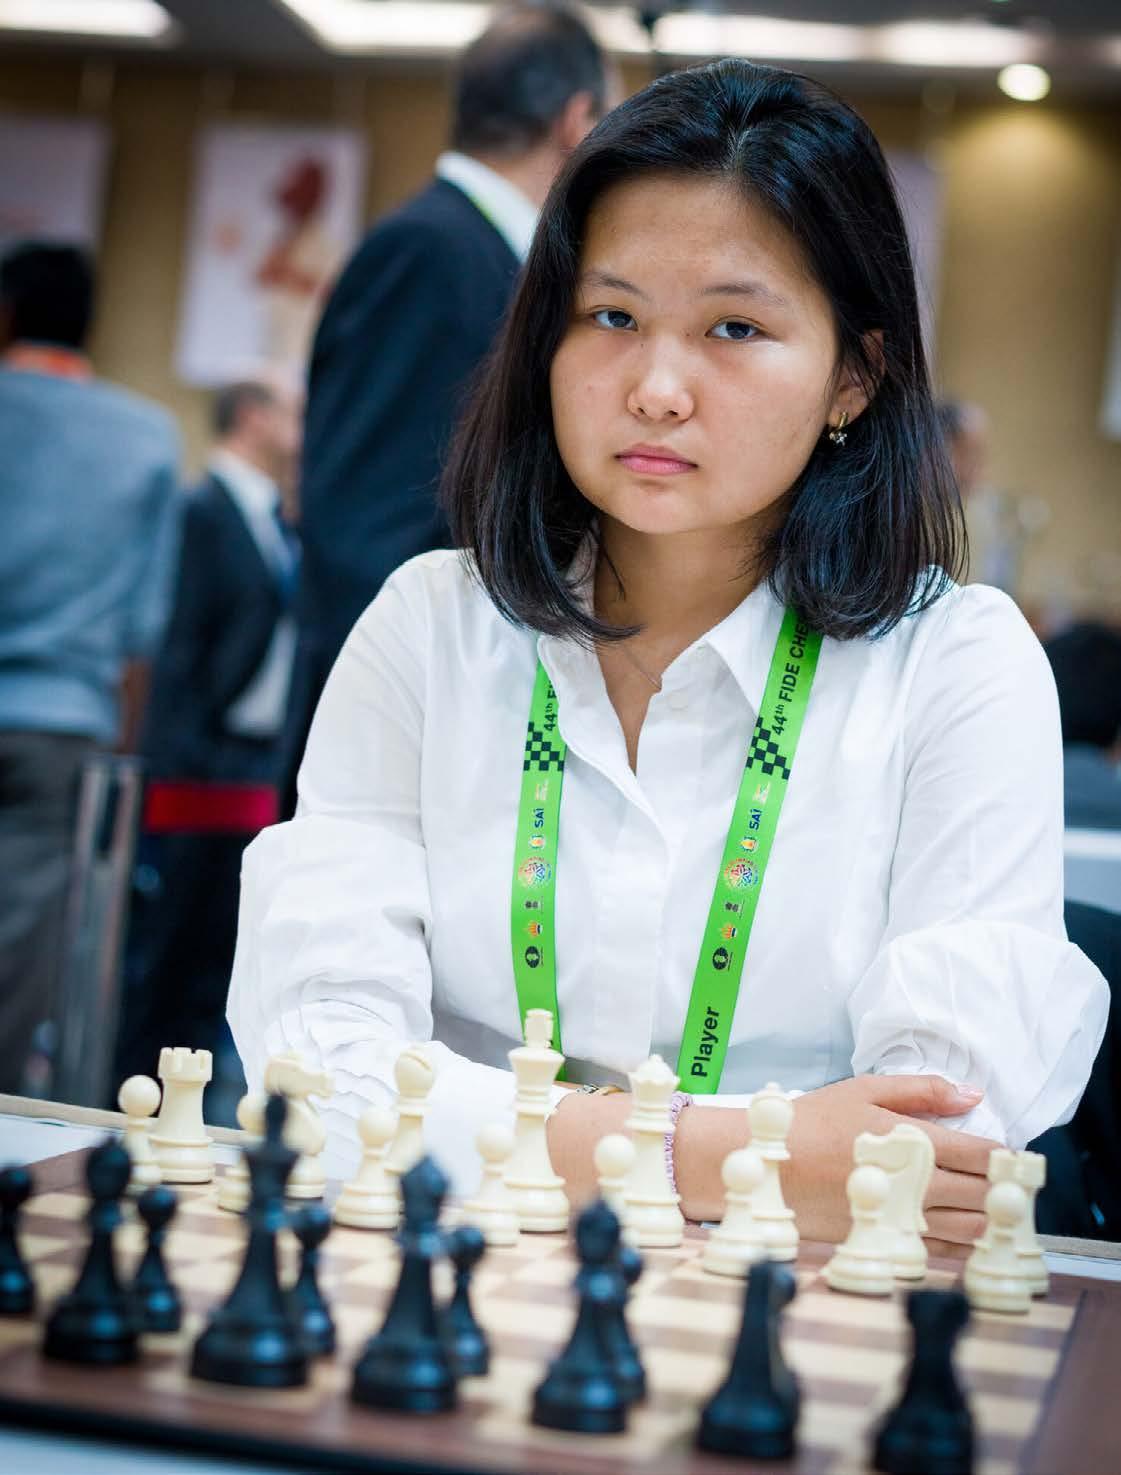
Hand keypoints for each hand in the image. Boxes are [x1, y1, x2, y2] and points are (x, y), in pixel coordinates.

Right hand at [784, 1074, 999, 1251]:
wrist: (771, 1168)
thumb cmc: (814, 1122)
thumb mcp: (864, 1091)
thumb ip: (923, 1090)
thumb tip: (973, 1093)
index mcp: (914, 1141)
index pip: (981, 1154)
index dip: (1005, 1156)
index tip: (1013, 1156)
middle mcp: (916, 1184)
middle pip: (984, 1192)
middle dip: (1005, 1187)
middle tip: (1012, 1182)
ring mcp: (905, 1218)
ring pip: (972, 1227)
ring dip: (993, 1217)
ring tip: (997, 1207)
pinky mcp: (891, 1241)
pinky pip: (944, 1251)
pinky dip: (967, 1244)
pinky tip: (971, 1233)